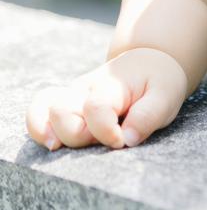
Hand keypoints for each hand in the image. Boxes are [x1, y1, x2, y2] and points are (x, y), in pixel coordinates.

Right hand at [25, 47, 189, 151]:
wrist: (149, 63)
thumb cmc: (158, 82)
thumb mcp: (167, 95)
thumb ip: (148, 116)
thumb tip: (127, 140)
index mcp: (111, 85)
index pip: (96, 109)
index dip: (106, 132)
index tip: (123, 142)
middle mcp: (86, 88)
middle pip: (63, 113)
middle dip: (78, 136)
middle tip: (102, 141)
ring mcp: (72, 95)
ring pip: (43, 109)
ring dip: (48, 132)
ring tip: (58, 147)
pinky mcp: (66, 104)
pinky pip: (39, 110)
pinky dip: (37, 127)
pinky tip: (50, 143)